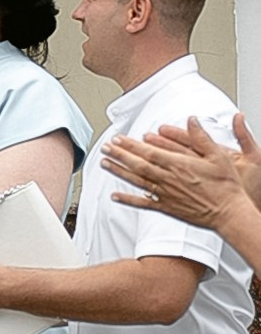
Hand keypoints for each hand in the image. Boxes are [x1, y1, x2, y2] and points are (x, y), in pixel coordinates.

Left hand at [102, 114, 260, 233]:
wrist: (229, 213)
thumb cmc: (225, 186)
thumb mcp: (218, 156)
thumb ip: (201, 137)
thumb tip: (192, 120)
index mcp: (178, 165)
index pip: (148, 152)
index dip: (131, 145)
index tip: (118, 138)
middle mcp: (168, 179)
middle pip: (138, 165)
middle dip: (119, 155)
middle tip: (105, 147)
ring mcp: (165, 195)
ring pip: (136, 181)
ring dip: (119, 171)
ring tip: (104, 163)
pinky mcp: (167, 208)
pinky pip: (143, 203)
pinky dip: (127, 199)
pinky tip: (115, 196)